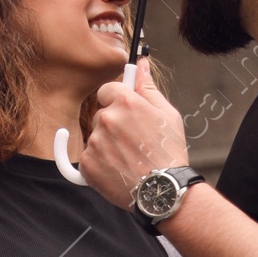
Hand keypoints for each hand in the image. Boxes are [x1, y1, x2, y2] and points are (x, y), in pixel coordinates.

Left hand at [78, 63, 189, 208]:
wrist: (163, 191)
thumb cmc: (169, 153)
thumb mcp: (168, 115)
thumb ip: (149, 88)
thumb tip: (141, 65)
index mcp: (125, 101)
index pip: (107, 90)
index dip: (117, 103)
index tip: (127, 115)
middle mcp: (107, 118)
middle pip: (101, 115)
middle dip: (113, 126)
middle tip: (134, 144)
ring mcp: (95, 142)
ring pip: (96, 138)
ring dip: (107, 146)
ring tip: (129, 160)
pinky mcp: (87, 164)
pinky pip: (88, 159)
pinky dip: (99, 165)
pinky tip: (117, 171)